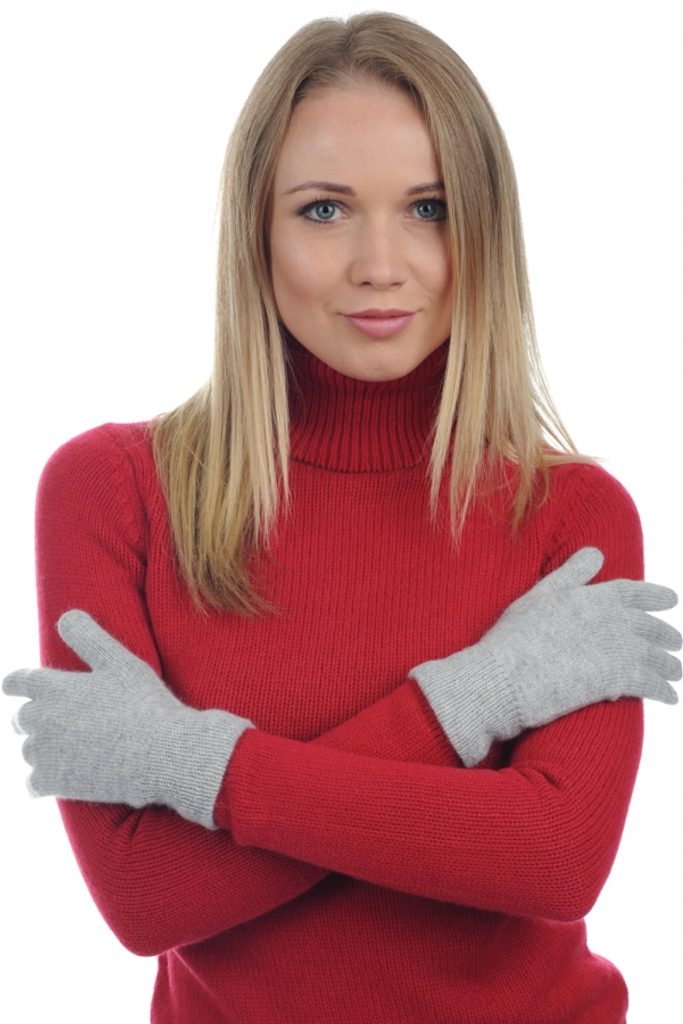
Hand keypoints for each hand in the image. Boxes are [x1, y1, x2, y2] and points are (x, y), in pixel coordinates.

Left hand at [3, 610, 253, 828]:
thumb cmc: (145, 704)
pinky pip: (31, 784)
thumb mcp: (120, 661)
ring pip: (28, 750)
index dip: (17, 683)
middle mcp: (40, 719)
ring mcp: (44, 753)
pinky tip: (58, 778)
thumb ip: (88, 637)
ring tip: (69, 749)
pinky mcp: (53, 782)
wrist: (163, 754)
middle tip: (61, 721)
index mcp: (52, 687)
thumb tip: (65, 615)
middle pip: (21, 717)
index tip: (17, 687)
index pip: (17, 681)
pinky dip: (42, 780)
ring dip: (41, 748)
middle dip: (35, 717)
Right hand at [409, 547, 680, 766]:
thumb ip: (572, 574)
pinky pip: (653, 685)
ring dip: (669, 665)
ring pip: (658, 657)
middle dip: (666, 635)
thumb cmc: (515, 636)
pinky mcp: (621, 679)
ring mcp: (621, 649)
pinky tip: (670, 697)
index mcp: (596, 596)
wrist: (508, 675)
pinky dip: (664, 691)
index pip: (635, 592)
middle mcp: (615, 619)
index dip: (656, 596)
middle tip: (675, 642)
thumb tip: (596, 553)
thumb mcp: (540, 594)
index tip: (671, 600)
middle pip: (652, 627)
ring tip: (674, 672)